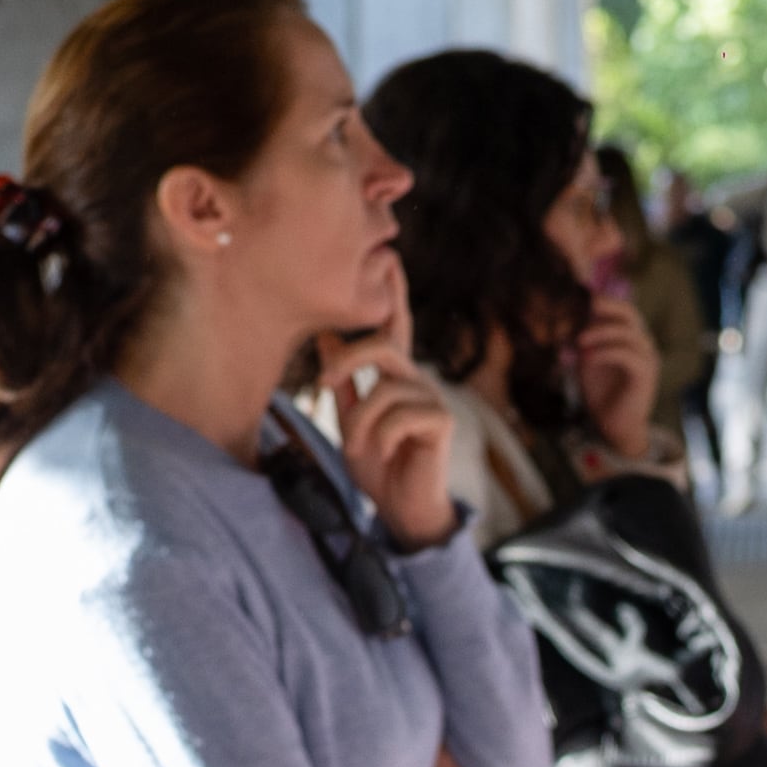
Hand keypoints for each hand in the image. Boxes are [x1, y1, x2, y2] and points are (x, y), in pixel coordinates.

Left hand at [324, 308, 456, 547]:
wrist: (400, 507)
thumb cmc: (378, 465)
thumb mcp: (350, 419)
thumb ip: (343, 383)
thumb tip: (325, 337)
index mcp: (395, 378)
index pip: (396, 328)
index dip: (395, 294)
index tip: (391, 259)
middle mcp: (416, 381)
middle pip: (383, 346)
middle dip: (348, 359)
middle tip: (324, 382)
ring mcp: (432, 399)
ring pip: (383, 390)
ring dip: (361, 423)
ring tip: (359, 448)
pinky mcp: (442, 421)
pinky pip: (400, 415)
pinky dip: (383, 437)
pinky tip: (389, 452)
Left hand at [567, 290, 659, 448]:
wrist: (614, 426)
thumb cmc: (600, 392)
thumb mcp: (586, 359)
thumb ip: (582, 339)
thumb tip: (562, 318)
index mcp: (629, 337)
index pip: (621, 309)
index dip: (602, 300)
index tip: (578, 297)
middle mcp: (642, 343)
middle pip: (630, 313)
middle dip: (606, 306)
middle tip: (583, 306)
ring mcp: (647, 358)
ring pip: (628, 333)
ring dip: (601, 333)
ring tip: (578, 341)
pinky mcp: (645, 375)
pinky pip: (627, 356)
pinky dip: (605, 353)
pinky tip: (586, 359)